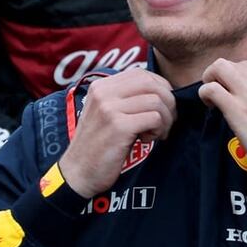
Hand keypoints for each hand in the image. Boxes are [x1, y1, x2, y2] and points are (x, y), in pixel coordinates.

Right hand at [58, 68, 174, 196]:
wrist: (78, 172)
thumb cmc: (97, 145)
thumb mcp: (105, 113)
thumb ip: (124, 98)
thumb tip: (160, 89)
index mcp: (101, 87)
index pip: (141, 74)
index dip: (160, 88)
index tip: (162, 107)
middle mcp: (103, 93)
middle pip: (152, 84)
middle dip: (168, 103)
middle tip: (166, 122)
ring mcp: (110, 109)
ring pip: (157, 101)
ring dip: (165, 119)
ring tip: (155, 133)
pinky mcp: (119, 126)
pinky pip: (154, 118)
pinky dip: (158, 130)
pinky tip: (147, 140)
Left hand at [198, 58, 246, 179]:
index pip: (246, 65)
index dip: (235, 77)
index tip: (235, 90)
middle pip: (229, 64)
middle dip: (218, 75)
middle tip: (218, 92)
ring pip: (218, 68)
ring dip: (209, 80)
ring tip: (212, 98)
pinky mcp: (236, 107)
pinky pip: (210, 89)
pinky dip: (204, 94)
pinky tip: (211, 105)